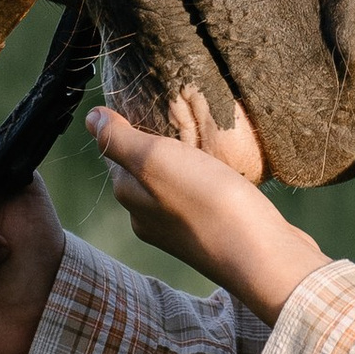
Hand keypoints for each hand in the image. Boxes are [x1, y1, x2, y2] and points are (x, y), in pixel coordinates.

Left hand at [87, 101, 328, 323]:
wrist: (264, 255)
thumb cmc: (208, 202)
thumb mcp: (155, 160)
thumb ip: (120, 140)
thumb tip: (91, 118)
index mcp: (129, 197)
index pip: (116, 152)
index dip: (128, 123)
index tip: (148, 97)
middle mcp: (149, 217)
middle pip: (145, 168)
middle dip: (157, 141)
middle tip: (180, 110)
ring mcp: (181, 229)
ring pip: (174, 182)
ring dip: (184, 160)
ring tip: (205, 135)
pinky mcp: (213, 232)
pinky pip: (201, 196)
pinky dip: (207, 177)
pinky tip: (224, 169)